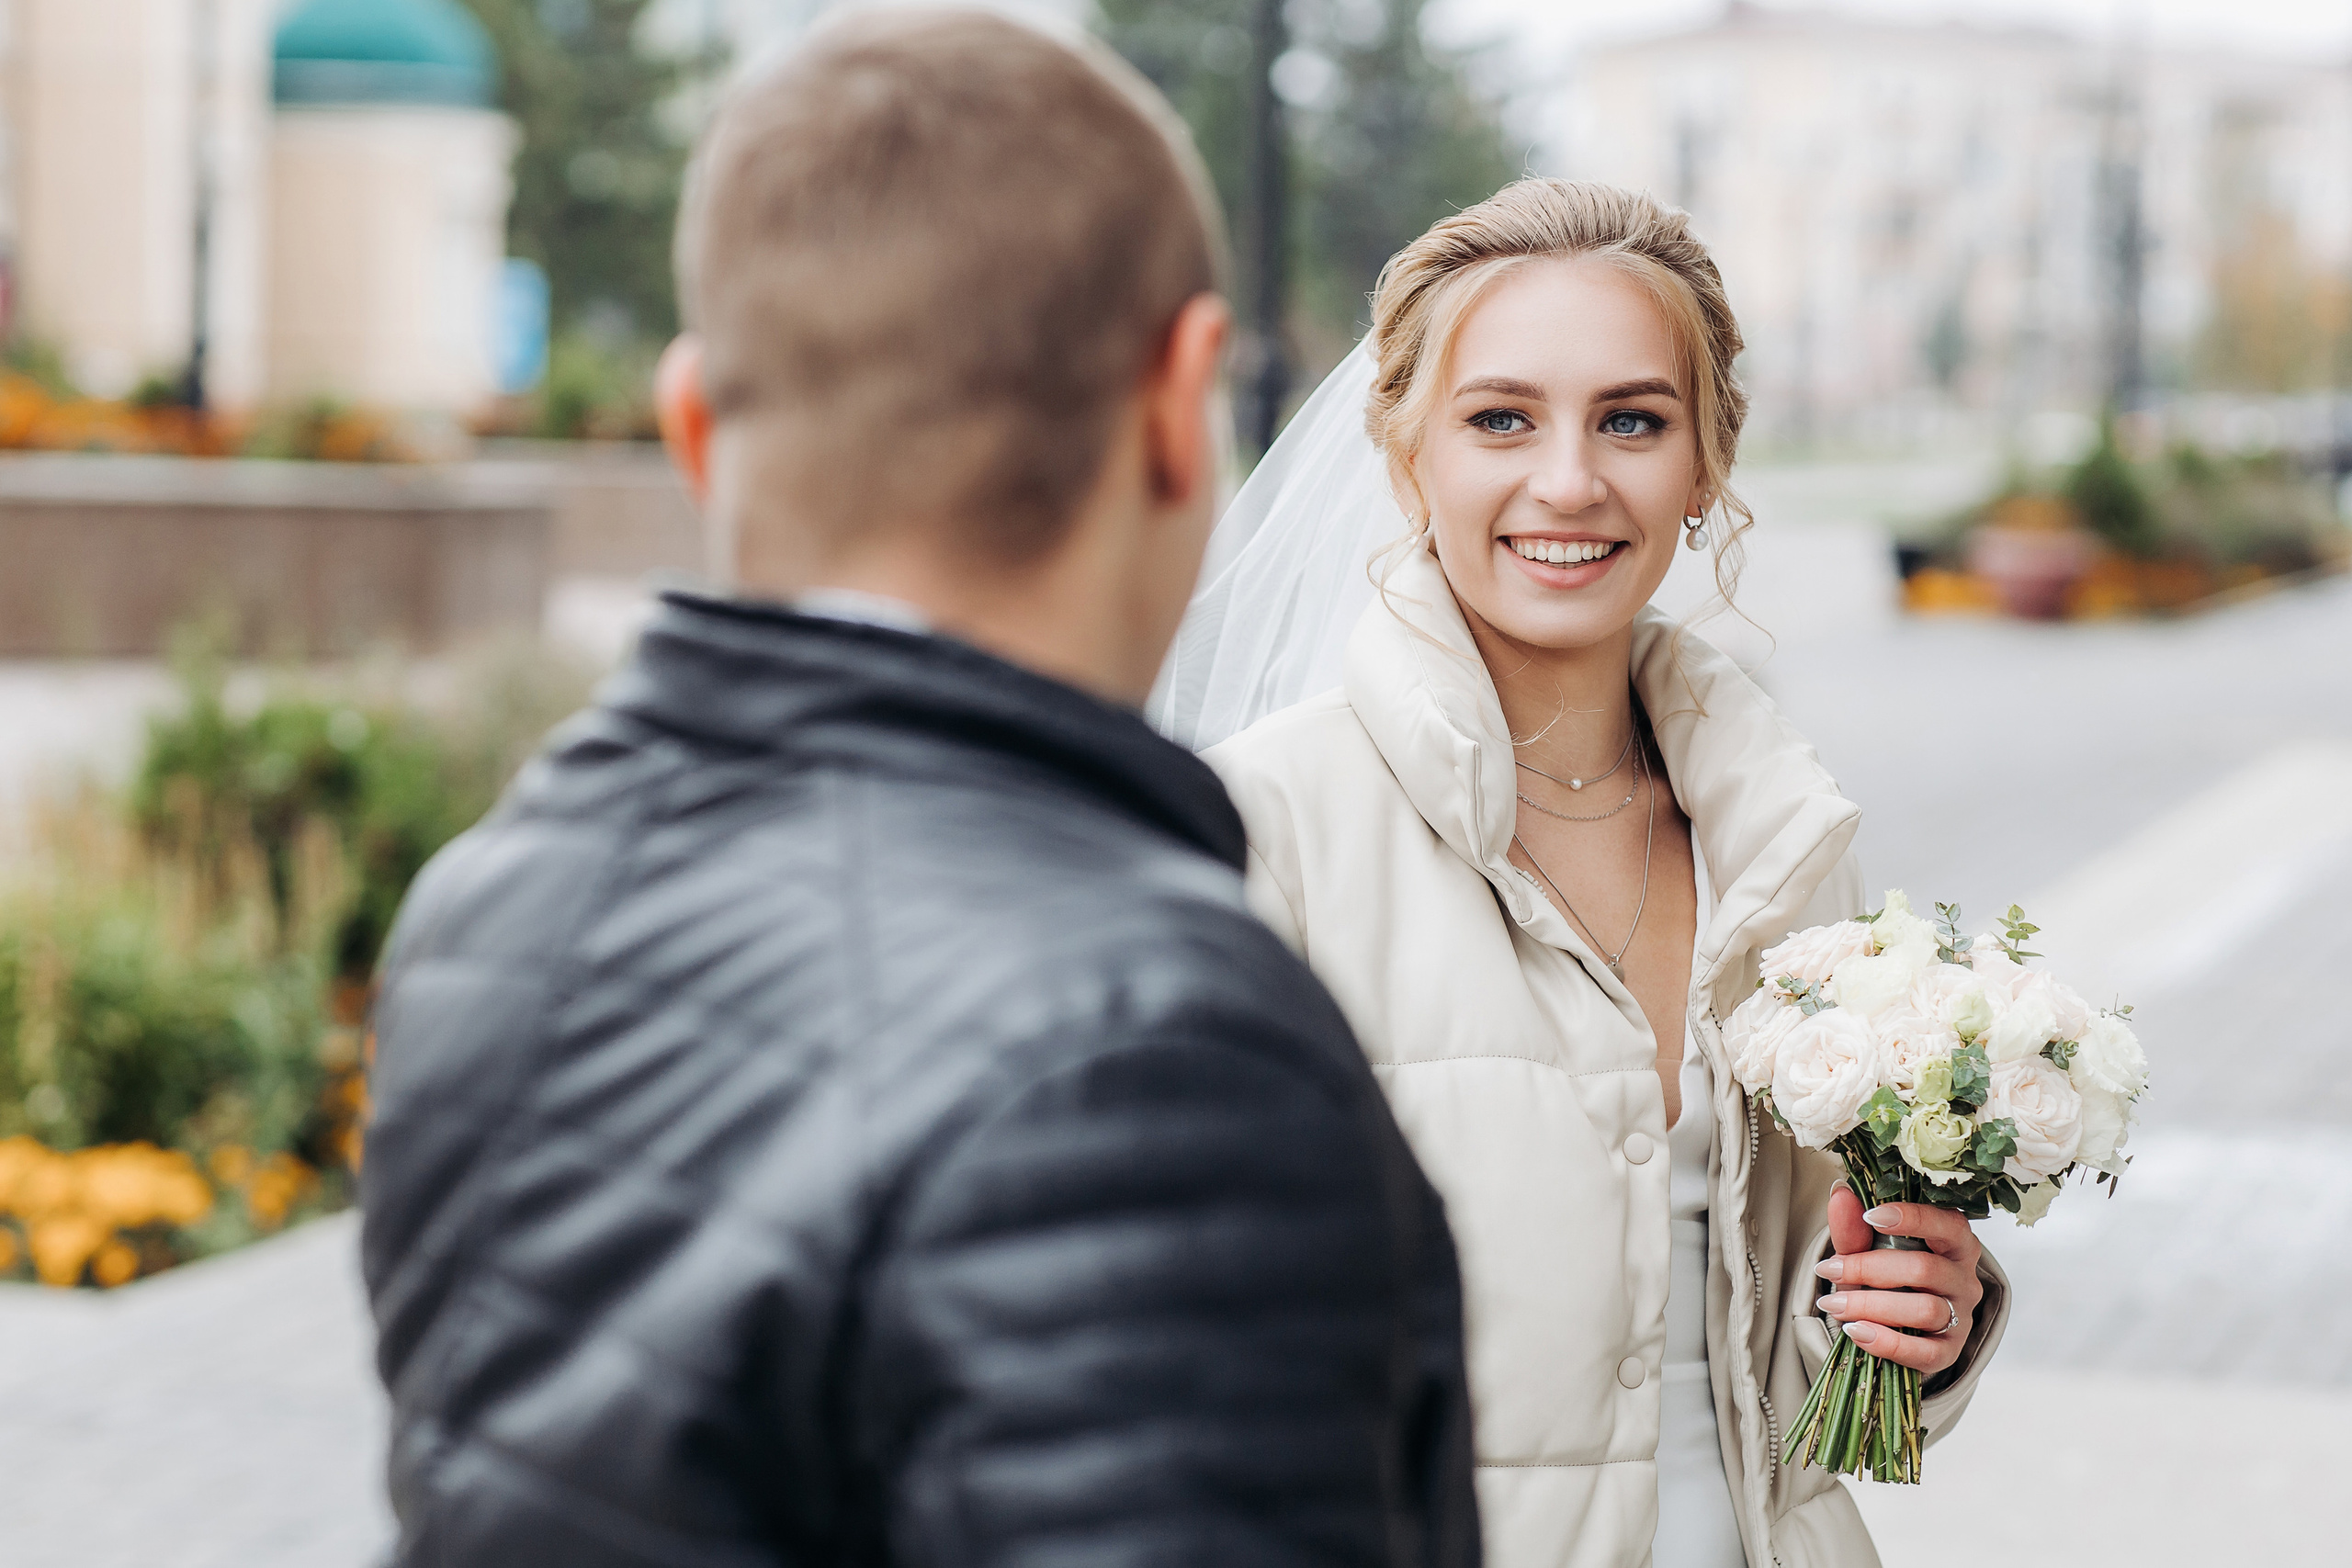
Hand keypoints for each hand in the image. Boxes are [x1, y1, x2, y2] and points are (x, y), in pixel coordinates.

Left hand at [1813, 1186, 1982, 1375]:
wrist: (1892, 1323)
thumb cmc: (1884, 1277)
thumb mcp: (1865, 1250)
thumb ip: (1854, 1226)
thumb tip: (1840, 1192)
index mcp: (1954, 1243)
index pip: (1948, 1223)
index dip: (1912, 1217)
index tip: (1869, 1215)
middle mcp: (1965, 1279)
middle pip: (1925, 1269)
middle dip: (1869, 1268)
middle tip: (1829, 1269)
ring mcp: (1961, 1317)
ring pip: (1926, 1310)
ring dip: (1872, 1306)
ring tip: (1833, 1305)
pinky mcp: (1949, 1352)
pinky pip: (1925, 1352)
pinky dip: (1887, 1342)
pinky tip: (1856, 1331)